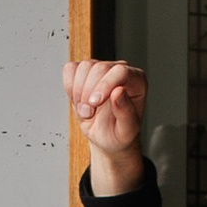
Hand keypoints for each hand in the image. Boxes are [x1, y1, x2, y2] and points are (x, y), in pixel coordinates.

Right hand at [64, 56, 148, 196]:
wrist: (108, 140)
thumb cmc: (121, 137)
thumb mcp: (127, 131)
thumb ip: (125, 111)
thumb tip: (118, 92)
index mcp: (136, 81)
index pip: (119, 71)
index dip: (104, 84)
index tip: (95, 103)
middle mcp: (120, 72)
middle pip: (98, 66)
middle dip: (89, 92)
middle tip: (88, 114)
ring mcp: (101, 71)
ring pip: (83, 67)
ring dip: (78, 92)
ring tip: (85, 111)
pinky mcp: (84, 75)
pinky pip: (70, 70)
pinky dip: (69, 86)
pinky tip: (77, 101)